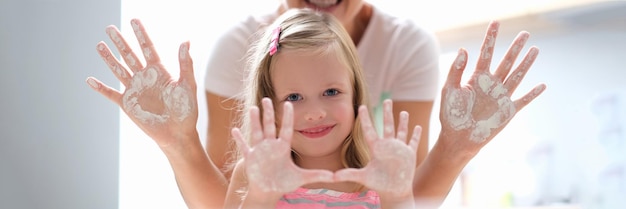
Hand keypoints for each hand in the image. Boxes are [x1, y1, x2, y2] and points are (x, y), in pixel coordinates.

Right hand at [86, 19, 197, 147]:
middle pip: (129, 55)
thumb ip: (185, 63)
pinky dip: (100, 87)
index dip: (141, 34)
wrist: (178, 134)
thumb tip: (186, 41)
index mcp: (160, 72)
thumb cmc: (187, 110)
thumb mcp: (187, 85)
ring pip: (119, 70)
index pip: (148, 48)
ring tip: (100, 45)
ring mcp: (135, 90)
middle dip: (120, 42)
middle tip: (110, 28)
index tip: (134, 20)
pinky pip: (111, 94)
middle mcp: (145, 78)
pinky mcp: (128, 104)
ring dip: (109, 58)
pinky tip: (90, 79)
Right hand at [231, 98, 333, 198]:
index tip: (289, 103)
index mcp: (283, 147)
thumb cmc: (284, 182)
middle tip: (267, 98)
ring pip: (257, 132)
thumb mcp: (301, 178)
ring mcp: (259, 151)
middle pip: (269, 126)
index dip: (288, 117)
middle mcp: (270, 146)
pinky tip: (234, 130)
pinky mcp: (250, 158)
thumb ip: (316, 175)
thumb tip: (334, 176)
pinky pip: (244, 146)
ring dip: (255, 121)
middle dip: (268, 113)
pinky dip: (239, 139)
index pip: (286, 129)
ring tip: (253, 108)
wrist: (268, 191)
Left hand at [335, 99, 420, 200]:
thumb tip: (333, 177)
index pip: (369, 129)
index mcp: (376, 148)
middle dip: (388, 112)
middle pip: (387, 125)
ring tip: (402, 111)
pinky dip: (416, 134)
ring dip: (403, 122)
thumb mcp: (363, 177)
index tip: (361, 106)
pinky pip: (413, 142)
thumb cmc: (378, 184)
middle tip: (387, 99)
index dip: (365, 118)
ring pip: (401, 131)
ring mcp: (399, 149)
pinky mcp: (409, 154)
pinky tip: (417, 126)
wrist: (393, 191)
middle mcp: (388, 145)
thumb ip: (349, 174)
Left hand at [439, 20, 545, 153]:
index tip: (495, 22)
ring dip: (526, 64)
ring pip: (517, 76)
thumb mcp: (450, 90)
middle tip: (525, 33)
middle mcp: (491, 84)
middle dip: (515, 48)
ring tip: (535, 49)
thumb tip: (464, 49)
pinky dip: (533, 94)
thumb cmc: (451, 115)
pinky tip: (542, 85)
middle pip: (506, 61)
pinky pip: (523, 100)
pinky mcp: (508, 111)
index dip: (491, 38)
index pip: (486, 53)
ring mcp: (501, 97)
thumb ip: (456, 70)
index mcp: (476, 78)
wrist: (458, 139)